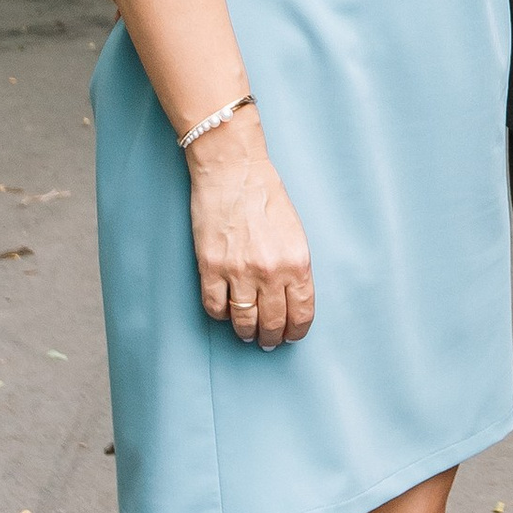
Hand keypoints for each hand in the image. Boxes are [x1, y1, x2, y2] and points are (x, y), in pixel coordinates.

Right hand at [186, 132, 314, 348]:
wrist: (233, 172)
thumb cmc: (266, 196)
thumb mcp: (295, 233)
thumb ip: (294, 267)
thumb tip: (289, 298)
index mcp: (297, 263)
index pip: (301, 313)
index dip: (296, 331)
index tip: (291, 336)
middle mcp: (271, 272)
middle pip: (273, 323)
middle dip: (271, 337)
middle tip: (268, 340)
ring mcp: (239, 272)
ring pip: (244, 322)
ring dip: (246, 332)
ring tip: (247, 333)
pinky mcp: (211, 267)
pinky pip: (215, 307)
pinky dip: (220, 315)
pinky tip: (225, 312)